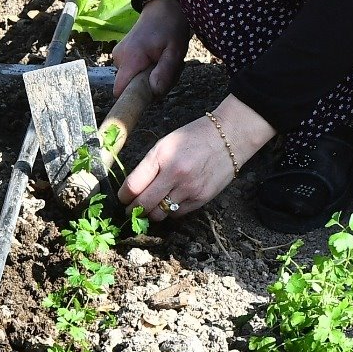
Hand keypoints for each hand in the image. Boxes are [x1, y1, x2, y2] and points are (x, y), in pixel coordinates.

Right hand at [112, 0, 189, 96]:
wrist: (163, 8)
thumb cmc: (170, 27)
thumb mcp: (175, 51)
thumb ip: (165, 72)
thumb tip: (154, 91)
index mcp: (131, 58)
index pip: (120, 91)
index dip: (134, 98)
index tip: (152, 94)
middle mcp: (119, 58)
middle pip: (131, 89)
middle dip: (152, 86)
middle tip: (169, 70)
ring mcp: (119, 57)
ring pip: (134, 82)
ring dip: (153, 78)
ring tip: (165, 61)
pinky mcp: (123, 57)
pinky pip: (134, 74)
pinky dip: (149, 72)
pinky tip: (158, 60)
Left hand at [119, 95, 274, 219]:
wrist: (229, 137)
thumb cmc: (195, 137)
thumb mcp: (166, 143)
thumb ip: (149, 165)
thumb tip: (132, 189)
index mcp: (162, 155)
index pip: (133, 186)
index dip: (123, 197)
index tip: (122, 199)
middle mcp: (174, 174)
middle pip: (143, 205)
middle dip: (133, 211)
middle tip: (131, 210)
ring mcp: (189, 188)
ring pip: (160, 214)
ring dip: (152, 213)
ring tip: (151, 207)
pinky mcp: (202, 199)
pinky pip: (177, 214)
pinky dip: (170, 212)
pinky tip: (171, 202)